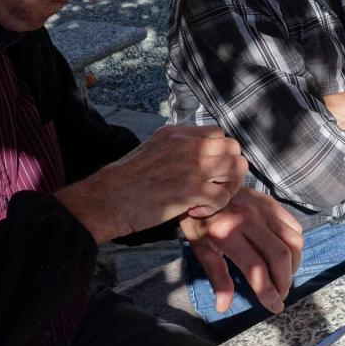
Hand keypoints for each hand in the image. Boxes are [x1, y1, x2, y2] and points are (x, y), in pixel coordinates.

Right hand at [56, 126, 246, 243]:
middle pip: (233, 149)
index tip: (211, 170)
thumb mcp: (153, 148)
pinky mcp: (192, 190)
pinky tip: (195, 211)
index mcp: (178, 134)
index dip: (220, 154)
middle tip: (216, 186)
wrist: (108, 198)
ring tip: (208, 199)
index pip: (218, 134)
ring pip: (236, 170)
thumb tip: (199, 153)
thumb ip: (178, 147)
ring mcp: (192, 166)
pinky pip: (222, 197)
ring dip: (227, 187)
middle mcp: (188, 145)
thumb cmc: (127, 180)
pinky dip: (213, 208)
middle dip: (230, 170)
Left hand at [180, 189, 303, 313]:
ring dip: (294, 264)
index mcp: (226, 233)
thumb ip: (217, 276)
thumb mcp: (201, 249)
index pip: (256, 268)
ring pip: (292, 241)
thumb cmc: (199, 221)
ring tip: (285, 277)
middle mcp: (248, 219)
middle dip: (284, 281)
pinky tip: (287, 256)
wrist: (204, 185)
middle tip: (281, 294)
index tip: (275, 306)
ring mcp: (263, 209)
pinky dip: (296, 245)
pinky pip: (294, 226)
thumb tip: (224, 306)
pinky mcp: (271, 203)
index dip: (268, 291)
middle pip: (279, 256)